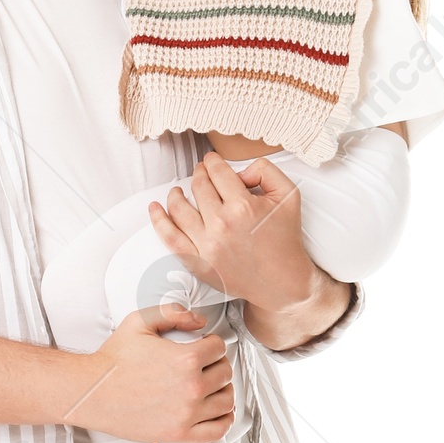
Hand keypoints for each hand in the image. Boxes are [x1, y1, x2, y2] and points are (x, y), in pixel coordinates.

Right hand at [72, 305, 234, 442]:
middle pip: (225, 373)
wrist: (92, 393)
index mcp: (186, 358)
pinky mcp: (179, 434)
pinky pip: (218, 430)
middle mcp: (191, 387)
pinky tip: (215, 412)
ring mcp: (187, 413)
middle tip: (206, 366)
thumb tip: (200, 322)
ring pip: (226, 401)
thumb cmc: (113, 359)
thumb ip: (172, 313)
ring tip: (211, 387)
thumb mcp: (138, 322)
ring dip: (223, 391)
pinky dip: (223, 420)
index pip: (219, 348)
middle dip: (217, 366)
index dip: (212, 344)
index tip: (203, 348)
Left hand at [149, 154, 320, 311]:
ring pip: (180, 208)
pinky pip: (171, 238)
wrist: (282, 281)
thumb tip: (239, 171)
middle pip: (199, 187)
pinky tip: (155, 209)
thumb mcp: (288, 195)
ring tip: (178, 191)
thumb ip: (265, 171)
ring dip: (176, 194)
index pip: (218, 172)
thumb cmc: (285, 239)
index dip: (213, 161)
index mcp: (243, 206)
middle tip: (200, 173)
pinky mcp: (198, 262)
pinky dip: (159, 221)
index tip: (211, 161)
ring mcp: (207, 245)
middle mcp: (222, 224)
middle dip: (199, 174)